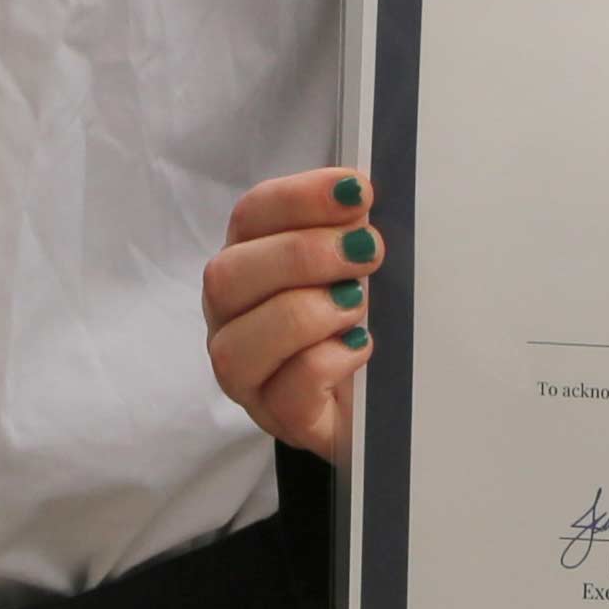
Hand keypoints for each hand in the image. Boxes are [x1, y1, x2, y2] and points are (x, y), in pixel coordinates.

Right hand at [199, 168, 386, 459]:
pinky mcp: (279, 418)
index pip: (250, 216)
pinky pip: (286, 391)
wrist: (382, 400)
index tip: (357, 190)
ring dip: (308, 313)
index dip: (299, 197)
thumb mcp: (357, 267)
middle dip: (301, 255)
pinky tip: (360, 347)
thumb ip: (351, 231)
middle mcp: (232, 317)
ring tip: (358, 305)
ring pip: (239, 343)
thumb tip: (363, 198)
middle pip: (227, 276)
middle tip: (367, 252)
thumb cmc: (359, 319)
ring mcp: (248, 374)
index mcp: (249, 261)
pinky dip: (327, 362)